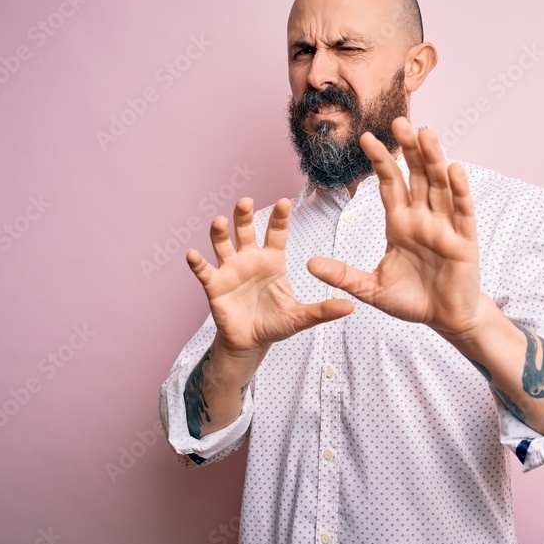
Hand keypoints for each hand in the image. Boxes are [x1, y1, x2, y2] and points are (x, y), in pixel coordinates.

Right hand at [186, 197, 354, 357]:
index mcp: (272, 261)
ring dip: (220, 233)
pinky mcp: (214, 285)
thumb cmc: (275, 323)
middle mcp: (250, 259)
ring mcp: (230, 270)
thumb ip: (323, 311)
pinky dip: (197, 262)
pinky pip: (204, 271)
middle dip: (245, 216)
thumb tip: (350, 307)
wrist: (251, 342)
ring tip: (219, 221)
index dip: (279, 218)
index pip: (277, 233)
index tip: (285, 201)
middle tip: (246, 201)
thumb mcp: (301, 317)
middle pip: (246, 231)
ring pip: (223, 245)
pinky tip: (192, 254)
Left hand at [307, 117, 485, 337]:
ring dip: (434, 159)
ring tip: (426, 134)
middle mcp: (423, 218)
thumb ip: (343, 275)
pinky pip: (463, 211)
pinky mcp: (465, 240)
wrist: (445, 320)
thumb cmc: (412, 301)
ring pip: (439, 185)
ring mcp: (445, 226)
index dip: (380, 160)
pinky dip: (460, 191)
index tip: (365, 137)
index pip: (389, 184)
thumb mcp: (371, 289)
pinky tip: (454, 169)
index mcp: (400, 223)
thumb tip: (309, 264)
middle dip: (408, 149)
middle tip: (399, 121)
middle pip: (416, 176)